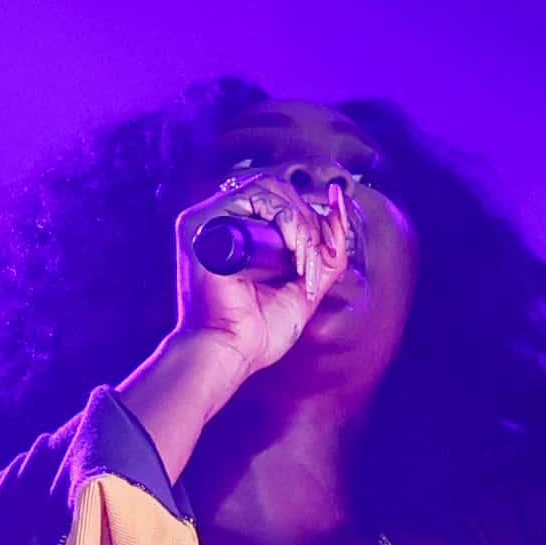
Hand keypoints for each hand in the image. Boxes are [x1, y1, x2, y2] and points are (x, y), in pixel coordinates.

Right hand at [168, 170, 353, 385]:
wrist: (230, 354)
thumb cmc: (258, 332)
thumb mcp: (305, 288)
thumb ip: (327, 255)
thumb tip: (340, 210)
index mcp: (242, 234)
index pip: (284, 202)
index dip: (312, 221)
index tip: (327, 254)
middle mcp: (224, 221)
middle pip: (279, 191)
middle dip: (309, 224)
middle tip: (312, 263)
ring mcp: (212, 219)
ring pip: (271, 190)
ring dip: (300, 223)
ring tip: (302, 262)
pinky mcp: (205, 223)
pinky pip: (255, 197)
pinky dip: (284, 218)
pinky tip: (293, 251)